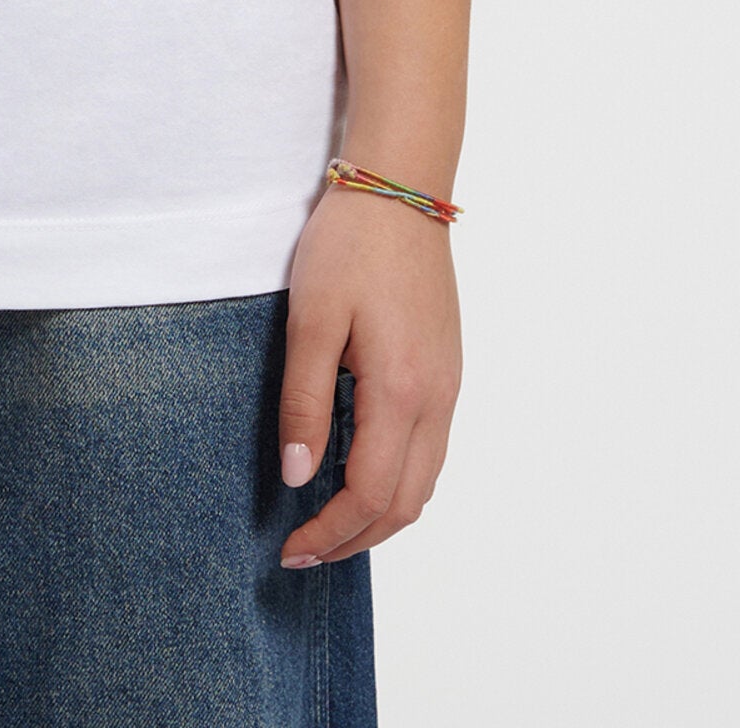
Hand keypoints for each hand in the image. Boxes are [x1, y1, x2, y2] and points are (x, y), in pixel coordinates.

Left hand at [276, 179, 462, 567]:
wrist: (400, 189)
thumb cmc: (350, 246)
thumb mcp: (310, 319)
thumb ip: (303, 402)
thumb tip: (298, 477)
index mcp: (401, 391)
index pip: (371, 494)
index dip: (331, 533)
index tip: (291, 548)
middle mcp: (436, 399)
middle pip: (406, 504)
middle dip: (356, 539)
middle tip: (305, 551)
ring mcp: (449, 386)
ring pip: (424, 481)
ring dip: (380, 515)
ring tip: (329, 522)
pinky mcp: (447, 370)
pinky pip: (430, 450)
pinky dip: (398, 480)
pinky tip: (361, 471)